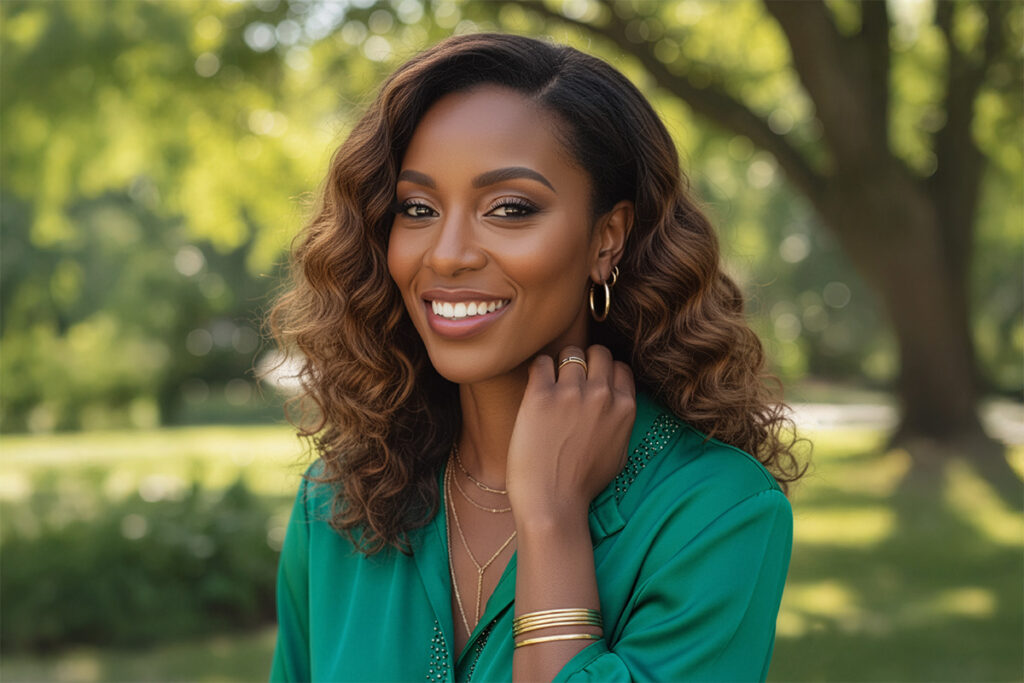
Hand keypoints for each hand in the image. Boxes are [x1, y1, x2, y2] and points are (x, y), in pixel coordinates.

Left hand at [505, 344, 636, 524]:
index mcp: (624, 408)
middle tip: (569, 378)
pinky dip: (539, 369)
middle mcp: (602, 395)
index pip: (619, 367)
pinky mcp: (541, 396)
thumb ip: (621, 423)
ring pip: (570, 353)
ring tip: (551, 382)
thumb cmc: (584, 484)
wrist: (553, 502)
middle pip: (597, 353)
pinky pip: (541, 362)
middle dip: (585, 361)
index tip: (591, 382)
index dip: (604, 372)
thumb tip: (618, 403)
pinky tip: (536, 387)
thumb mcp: (619, 453)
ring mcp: (572, 393)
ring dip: (560, 365)